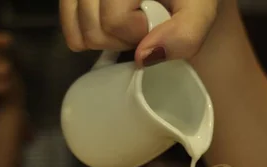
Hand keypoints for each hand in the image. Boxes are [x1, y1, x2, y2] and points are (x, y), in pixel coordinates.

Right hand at [59, 0, 219, 65]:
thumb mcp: (199, 9)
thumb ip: (185, 33)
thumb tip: (145, 58)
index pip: (114, 21)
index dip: (138, 31)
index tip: (156, 23)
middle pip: (95, 30)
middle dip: (123, 38)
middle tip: (144, 25)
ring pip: (79, 31)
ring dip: (107, 37)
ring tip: (130, 22)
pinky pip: (67, 23)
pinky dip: (85, 35)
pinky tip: (108, 27)